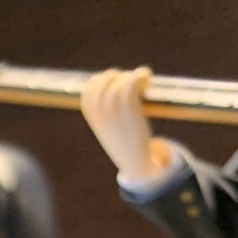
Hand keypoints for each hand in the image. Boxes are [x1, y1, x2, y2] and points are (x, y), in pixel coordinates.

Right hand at [82, 68, 175, 183]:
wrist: (134, 161)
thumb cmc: (125, 144)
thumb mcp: (110, 129)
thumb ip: (108, 113)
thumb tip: (117, 94)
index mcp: (92, 116)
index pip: (90, 88)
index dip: (103, 80)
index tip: (117, 82)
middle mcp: (99, 110)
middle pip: (105, 80)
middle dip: (119, 76)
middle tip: (133, 84)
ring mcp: (112, 108)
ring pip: (120, 80)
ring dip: (133, 77)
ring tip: (144, 82)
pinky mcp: (128, 106)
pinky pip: (131, 81)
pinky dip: (141, 76)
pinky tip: (147, 80)